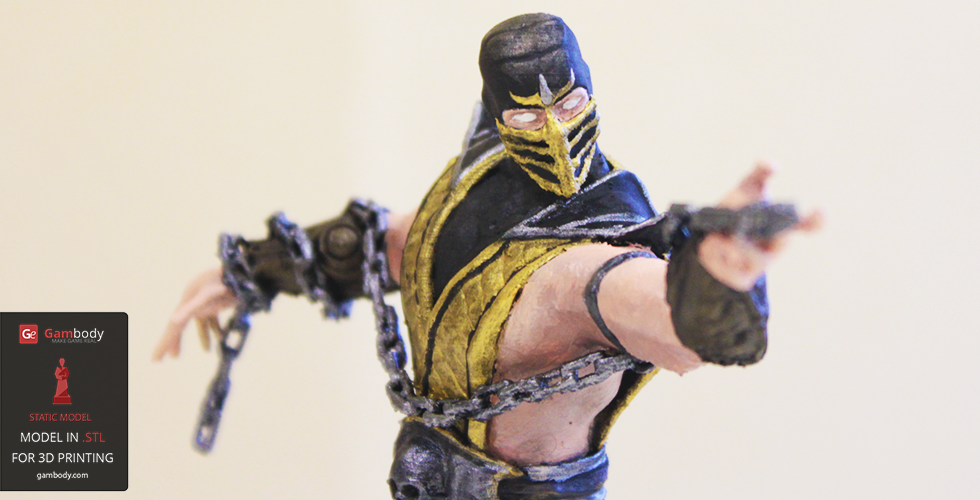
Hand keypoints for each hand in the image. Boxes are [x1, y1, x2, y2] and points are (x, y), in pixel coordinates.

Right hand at [153, 268, 238, 360]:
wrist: (239, 271)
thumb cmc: (220, 280)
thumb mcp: (205, 294)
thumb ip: (191, 308)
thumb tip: (174, 320)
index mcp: (187, 301)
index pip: (173, 326)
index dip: (165, 342)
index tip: (157, 358)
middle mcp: (193, 302)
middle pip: (181, 325)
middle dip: (176, 341)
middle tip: (173, 356)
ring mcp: (206, 303)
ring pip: (200, 323)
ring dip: (203, 336)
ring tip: (207, 350)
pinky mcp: (217, 303)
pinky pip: (213, 319)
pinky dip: (216, 329)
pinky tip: (221, 337)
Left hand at [698, 162, 821, 289]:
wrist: (710, 234)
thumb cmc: (737, 209)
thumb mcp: (746, 188)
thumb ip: (760, 174)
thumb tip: (771, 163)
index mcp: (783, 225)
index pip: (808, 224)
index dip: (816, 219)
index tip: (819, 210)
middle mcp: (775, 247)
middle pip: (774, 244)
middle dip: (760, 234)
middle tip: (738, 227)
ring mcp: (760, 266)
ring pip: (746, 256)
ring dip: (727, 242)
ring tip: (717, 234)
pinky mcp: (741, 280)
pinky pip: (726, 268)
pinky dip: (713, 252)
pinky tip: (710, 244)